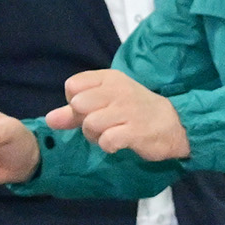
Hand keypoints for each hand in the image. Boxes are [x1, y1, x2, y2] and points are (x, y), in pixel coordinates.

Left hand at [51, 68, 189, 162]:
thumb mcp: (106, 104)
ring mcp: (127, 110)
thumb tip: (48, 120)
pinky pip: (107, 140)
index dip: (74, 103)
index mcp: (109, 79)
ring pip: (89, 124)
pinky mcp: (135, 131)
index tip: (91, 109)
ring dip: (95, 137)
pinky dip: (108, 146)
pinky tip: (119, 144)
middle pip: (78, 105)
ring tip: (110, 135)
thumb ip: (74, 111)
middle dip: (84, 121)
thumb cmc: (136, 112)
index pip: (72, 86)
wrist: (176, 124)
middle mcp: (117, 90)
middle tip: (101, 125)